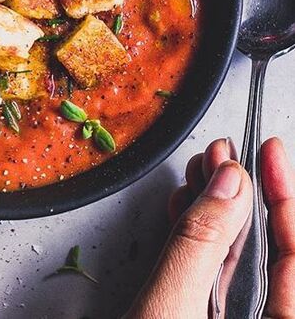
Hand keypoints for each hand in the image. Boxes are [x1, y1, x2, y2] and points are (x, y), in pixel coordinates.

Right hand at [124, 137, 294, 318]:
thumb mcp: (171, 307)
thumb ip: (201, 244)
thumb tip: (228, 184)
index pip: (293, 253)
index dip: (283, 195)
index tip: (269, 151)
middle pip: (263, 247)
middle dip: (239, 191)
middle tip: (222, 153)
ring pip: (232, 254)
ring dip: (212, 206)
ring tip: (199, 171)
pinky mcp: (196, 316)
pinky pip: (207, 269)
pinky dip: (194, 232)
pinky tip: (183, 205)